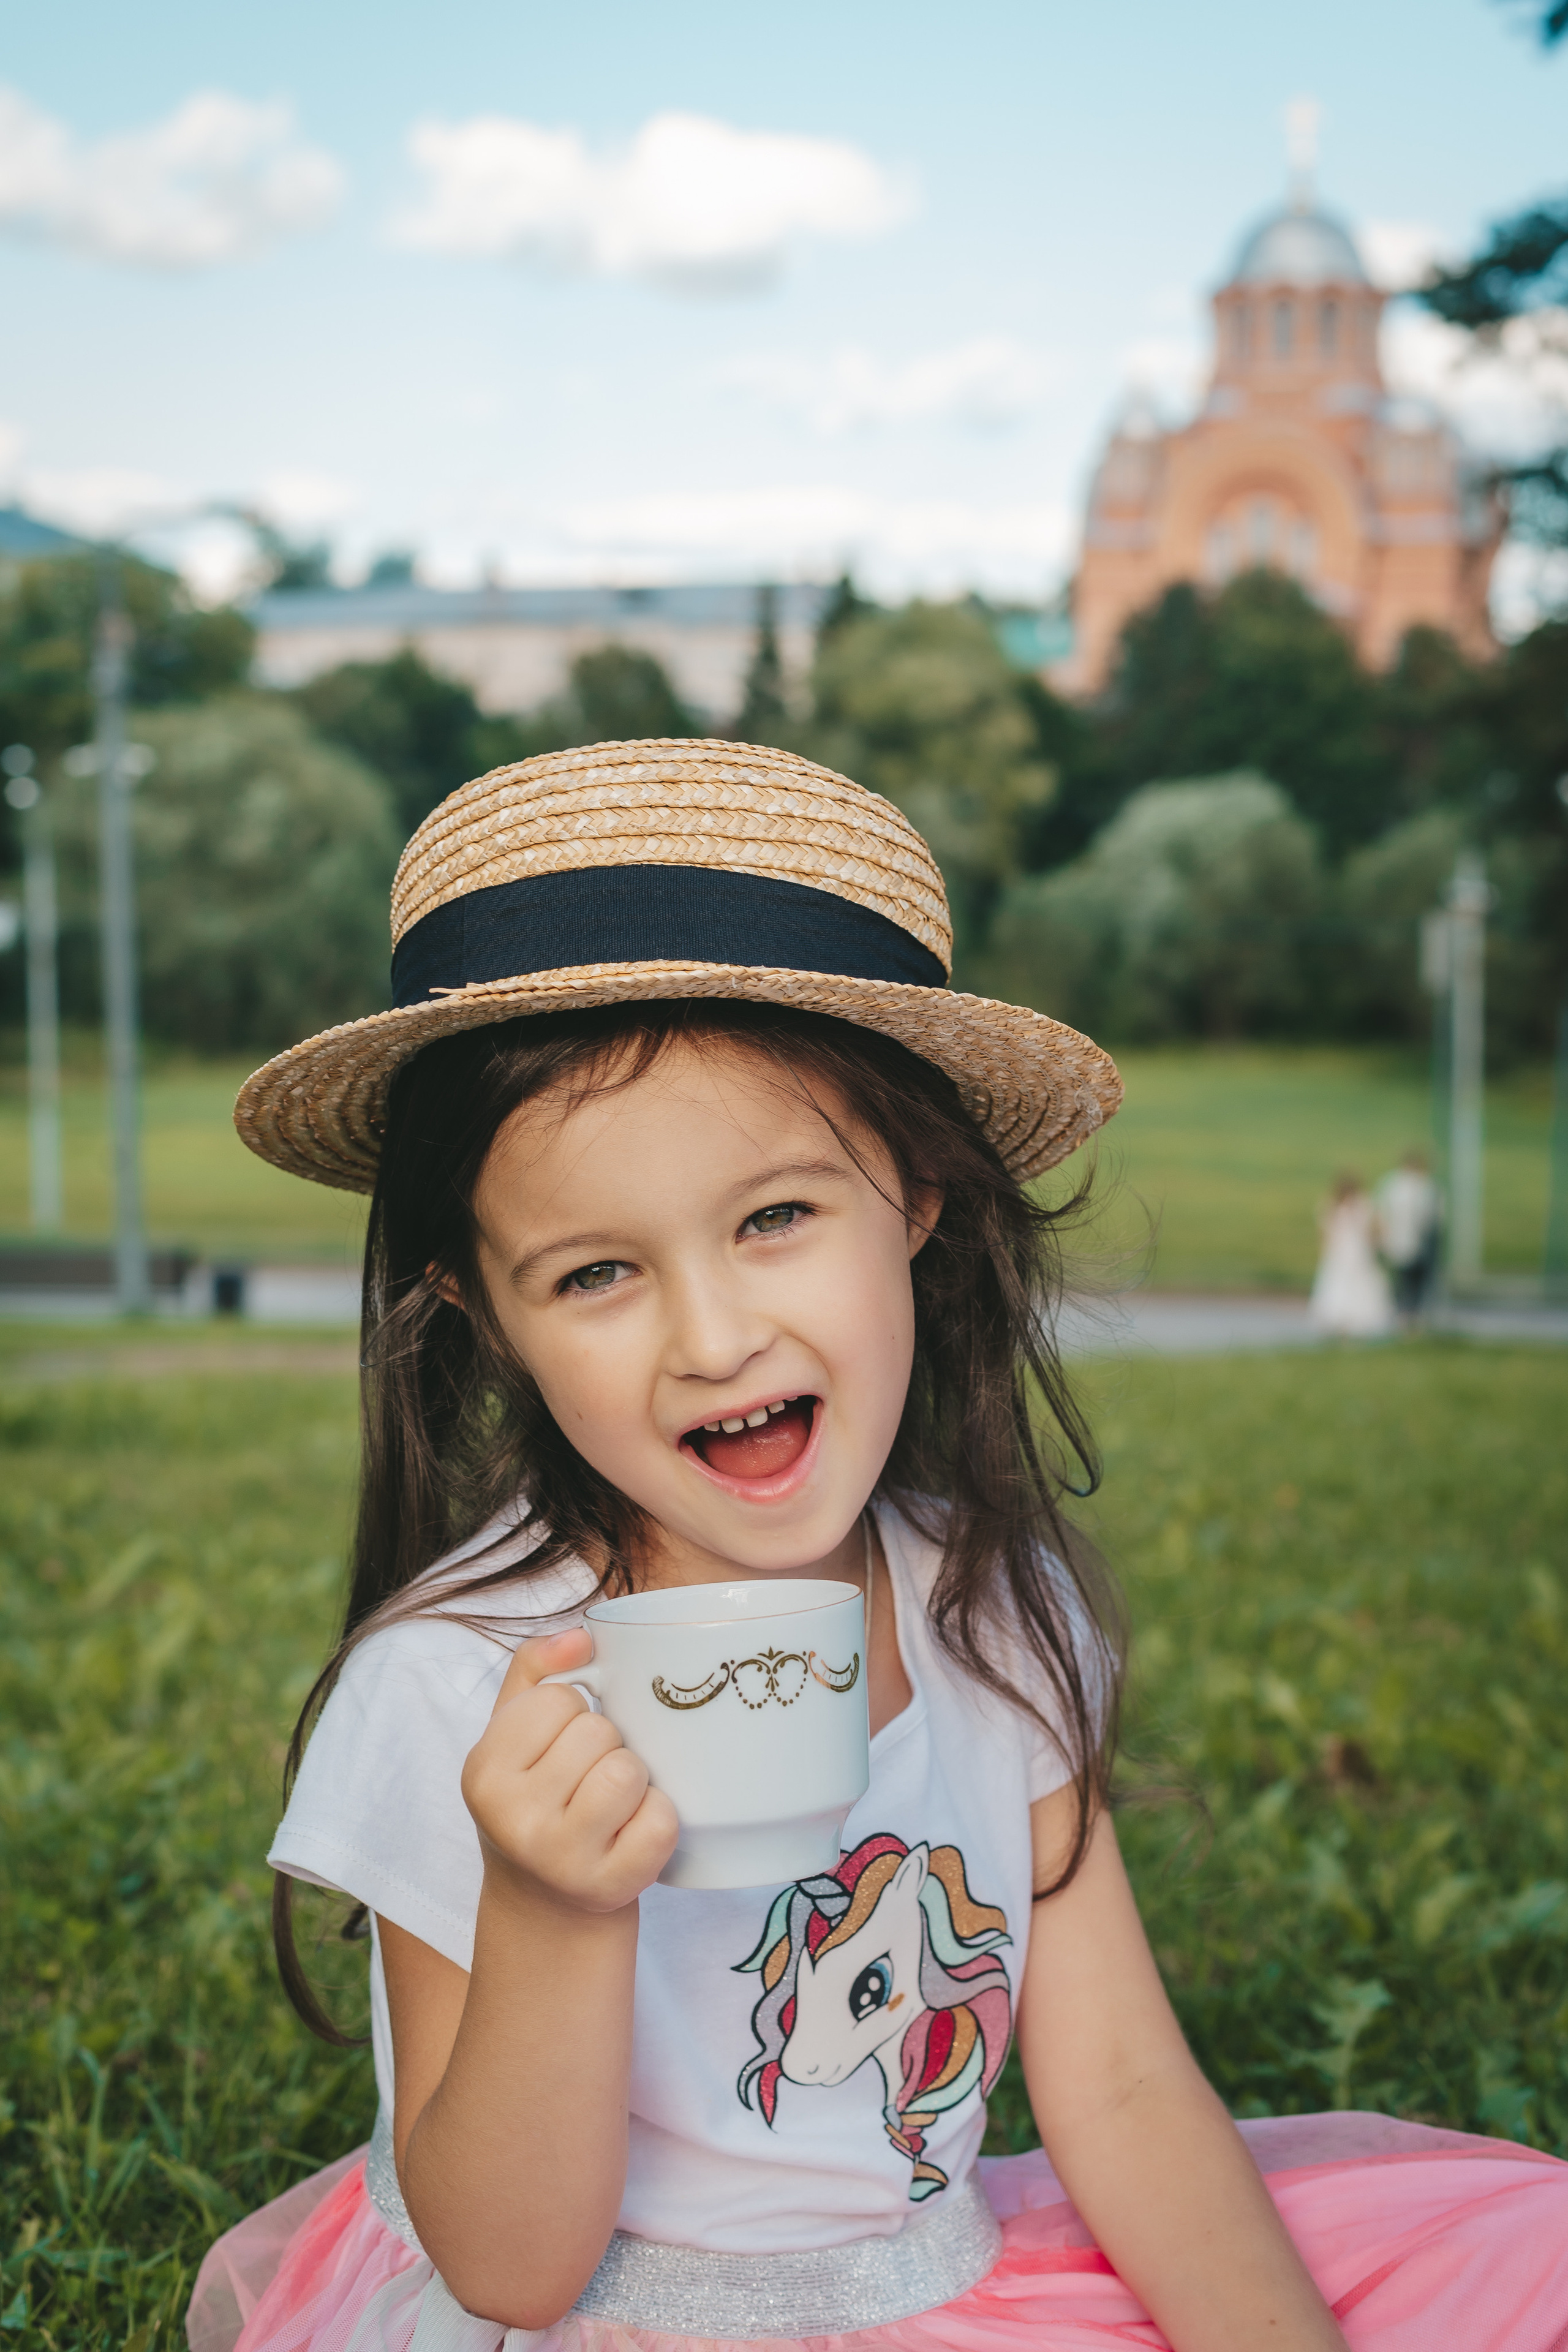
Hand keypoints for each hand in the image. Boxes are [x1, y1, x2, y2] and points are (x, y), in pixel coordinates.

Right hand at [461, 1629, 677, 1914]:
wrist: (543, 1903)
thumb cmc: (536, 1799)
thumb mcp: (514, 1732)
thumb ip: (537, 1668)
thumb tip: (580, 1636)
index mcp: (484, 1770)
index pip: (560, 1698)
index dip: (575, 1713)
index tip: (561, 1746)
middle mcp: (512, 1818)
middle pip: (598, 1732)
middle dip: (606, 1746)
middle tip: (587, 1780)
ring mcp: (559, 1858)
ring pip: (628, 1772)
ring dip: (634, 1780)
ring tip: (612, 1804)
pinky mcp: (607, 1887)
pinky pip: (660, 1822)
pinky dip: (659, 1819)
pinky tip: (630, 1833)